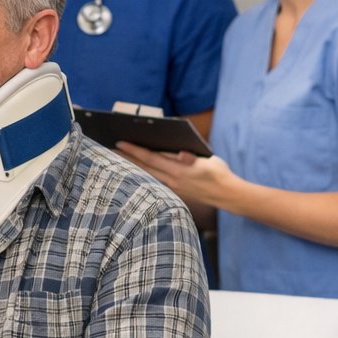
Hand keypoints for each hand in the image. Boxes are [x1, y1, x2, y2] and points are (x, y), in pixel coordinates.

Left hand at [112, 143, 233, 207]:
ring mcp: (172, 187)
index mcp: (179, 171)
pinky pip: (154, 180)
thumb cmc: (218, 174)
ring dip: (133, 166)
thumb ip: (193, 158)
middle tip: (110, 148)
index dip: (135, 150)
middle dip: (127, 157)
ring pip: (147, 174)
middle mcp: (172, 180)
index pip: (151, 158)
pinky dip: (144, 173)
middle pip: (144, 167)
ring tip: (119, 158)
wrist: (227, 195)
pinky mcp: (175, 191)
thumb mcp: (208, 162)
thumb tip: (181, 154)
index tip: (120, 142)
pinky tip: (138, 170)